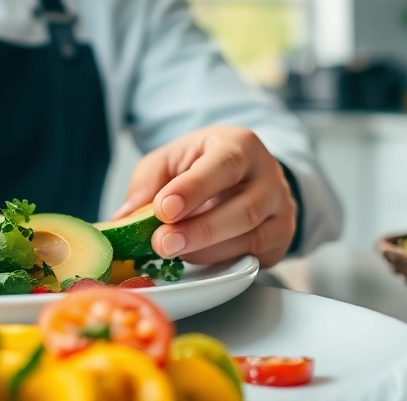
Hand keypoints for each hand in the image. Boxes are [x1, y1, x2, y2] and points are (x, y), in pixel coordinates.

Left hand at [113, 126, 296, 267]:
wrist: (242, 174)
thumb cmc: (200, 164)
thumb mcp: (170, 159)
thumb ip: (147, 183)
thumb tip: (125, 218)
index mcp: (241, 145)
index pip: (223, 165)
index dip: (194, 190)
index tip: (164, 210)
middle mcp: (270, 177)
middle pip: (243, 209)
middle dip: (199, 230)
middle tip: (161, 243)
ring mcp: (281, 211)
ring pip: (251, 237)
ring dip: (206, 250)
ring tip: (171, 251)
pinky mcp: (280, 240)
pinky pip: (254, 257)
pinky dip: (221, 262)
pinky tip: (194, 258)